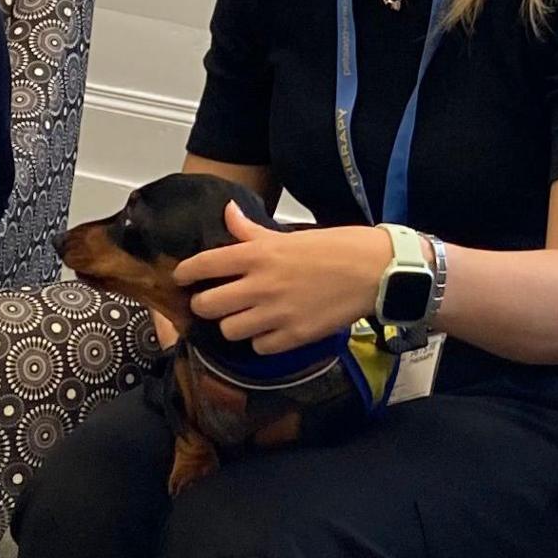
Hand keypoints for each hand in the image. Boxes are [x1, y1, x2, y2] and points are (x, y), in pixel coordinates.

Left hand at [175, 206, 384, 354]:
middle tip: (211, 302)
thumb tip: (228, 211)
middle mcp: (260, 284)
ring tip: (243, 318)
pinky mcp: (294, 336)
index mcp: (258, 254)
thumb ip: (252, 231)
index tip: (181, 277)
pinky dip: (261, 341)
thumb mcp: (290, 234)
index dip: (185, 273)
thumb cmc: (337, 247)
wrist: (376, 271)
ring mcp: (276, 313)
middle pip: (207, 305)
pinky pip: (259, 346)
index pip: (204, 265)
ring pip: (229, 330)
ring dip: (232, 325)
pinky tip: (270, 330)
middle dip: (204, 304)